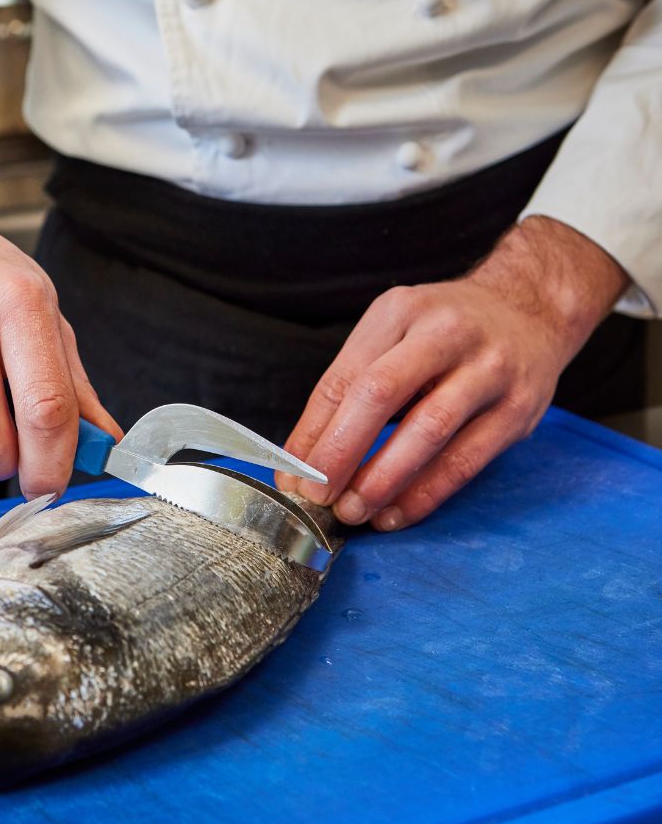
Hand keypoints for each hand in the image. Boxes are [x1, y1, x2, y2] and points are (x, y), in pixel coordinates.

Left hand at [276, 217, 629, 529]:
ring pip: (426, 431)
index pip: (344, 378)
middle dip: (341, 452)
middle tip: (316, 494)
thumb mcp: (394, 332)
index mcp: (400, 311)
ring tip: (353, 511)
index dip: (312, 431)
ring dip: (382, 479)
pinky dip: (425, 494)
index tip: (291, 474)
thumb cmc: (446, 329)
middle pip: (380, 395)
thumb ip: (351, 385)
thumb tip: (304, 457)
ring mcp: (488, 369)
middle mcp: (446, 333)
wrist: (532, 310)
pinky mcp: (518, 409)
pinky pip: (465, 461)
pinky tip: (396, 513)